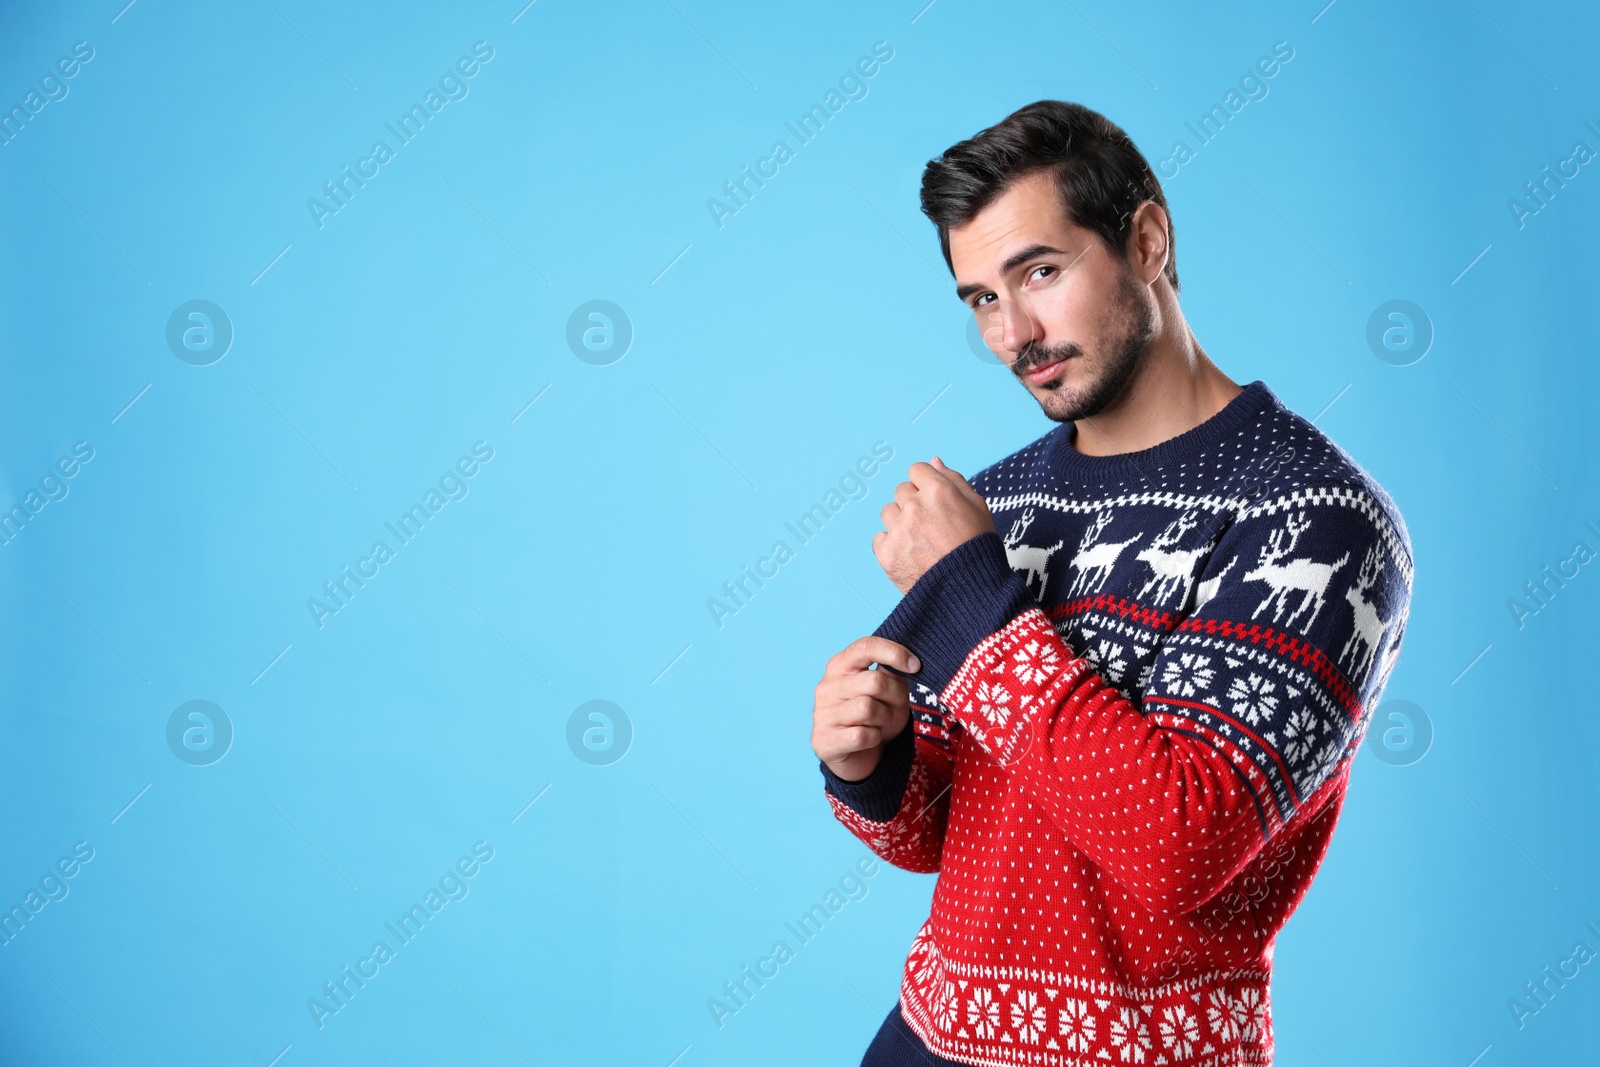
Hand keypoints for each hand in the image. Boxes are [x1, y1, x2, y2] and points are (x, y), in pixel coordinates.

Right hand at [811, 636, 919, 781]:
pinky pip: (862, 735)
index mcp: (840, 666)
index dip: (894, 653)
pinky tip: (869, 740)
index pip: (866, 647)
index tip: (916, 667)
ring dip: (885, 719)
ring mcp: (822, 714)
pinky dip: (874, 738)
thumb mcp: (889, 691)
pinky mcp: (824, 741)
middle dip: (895, 696)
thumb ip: (893, 673)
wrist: (860, 758)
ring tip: (880, 724)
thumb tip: (909, 661)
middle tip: (895, 708)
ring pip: (868, 708)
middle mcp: (827, 686)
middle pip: (874, 681)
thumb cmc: (876, 718)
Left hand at [873, 456, 994, 593]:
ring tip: (920, 541)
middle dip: (914, 503)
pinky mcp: (886, 553)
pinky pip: (879, 537)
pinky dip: (891, 544)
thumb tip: (934, 461)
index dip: (927, 485)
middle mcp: (914, 507)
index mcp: (938, 491)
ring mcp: (898, 531)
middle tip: (931, 525)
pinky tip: (910, 554)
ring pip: (888, 512)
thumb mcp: (978, 507)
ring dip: (900, 522)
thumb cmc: (978, 548)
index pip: (917, 470)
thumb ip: (954, 480)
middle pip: (902, 491)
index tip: (935, 501)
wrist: (970, 592)